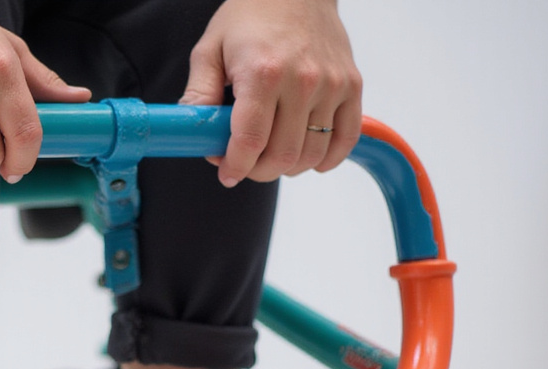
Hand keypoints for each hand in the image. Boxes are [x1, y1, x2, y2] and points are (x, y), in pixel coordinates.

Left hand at [180, 0, 362, 185]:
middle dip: (258, 171)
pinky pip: (346, 139)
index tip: (226, 172)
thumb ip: (199, 94)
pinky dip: (327, 159)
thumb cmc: (250, 15)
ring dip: (288, 168)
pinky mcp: (352, 85)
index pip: (250, 141)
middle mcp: (302, 81)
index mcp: (263, 73)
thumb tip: (195, 134)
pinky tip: (307, 158)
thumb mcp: (210, 48)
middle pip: (282, 155)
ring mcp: (332, 85)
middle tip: (246, 164)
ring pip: (313, 154)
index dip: (235, 166)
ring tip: (271, 156)